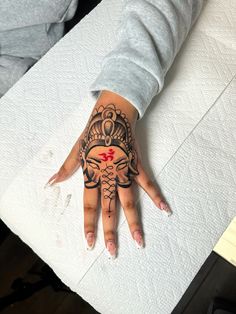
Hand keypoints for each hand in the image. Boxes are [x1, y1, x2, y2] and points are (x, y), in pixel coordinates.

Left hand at [46, 90, 171, 258]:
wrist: (112, 113)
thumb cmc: (92, 131)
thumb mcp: (76, 149)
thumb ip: (66, 169)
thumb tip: (50, 183)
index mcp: (92, 175)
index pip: (90, 205)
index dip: (89, 225)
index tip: (90, 243)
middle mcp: (109, 177)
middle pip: (110, 209)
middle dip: (111, 232)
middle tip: (113, 253)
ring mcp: (125, 172)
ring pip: (129, 202)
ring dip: (134, 223)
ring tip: (139, 241)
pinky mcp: (137, 165)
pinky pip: (148, 184)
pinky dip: (156, 197)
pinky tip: (165, 210)